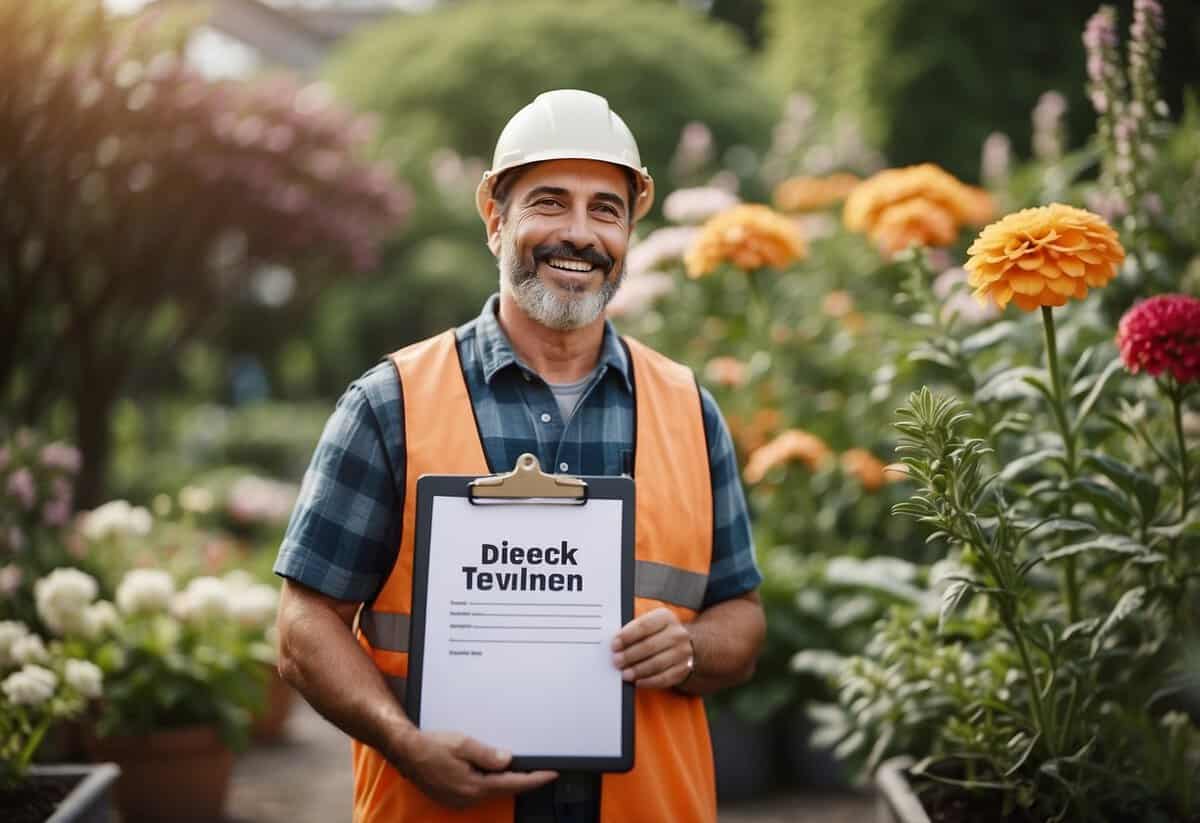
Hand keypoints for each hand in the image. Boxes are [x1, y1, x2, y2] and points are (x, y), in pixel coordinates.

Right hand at [393, 729, 556, 808]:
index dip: (535, 779)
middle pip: (504, 789)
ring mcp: (459, 800)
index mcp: (474, 786)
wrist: (404, 751)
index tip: (552, 773)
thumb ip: (488, 754)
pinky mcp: (453, 797)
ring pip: (491, 790)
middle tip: (541, 768)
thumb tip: (508, 760)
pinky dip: (489, 782)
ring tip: (519, 767)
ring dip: (505, 780)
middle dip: (523, 779)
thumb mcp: (463, 744)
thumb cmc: (430, 745)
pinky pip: (478, 791)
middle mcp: (468, 798)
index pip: (513, 783)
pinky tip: (491, 771)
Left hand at [611, 607, 693, 688]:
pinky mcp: (683, 669)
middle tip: (616, 661)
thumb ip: (633, 631)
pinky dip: (649, 681)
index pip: (644, 625)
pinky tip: (638, 681)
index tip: (614, 645)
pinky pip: (664, 678)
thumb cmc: (657, 634)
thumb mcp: (648, 625)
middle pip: (650, 645)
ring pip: (657, 663)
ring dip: (638, 670)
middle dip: (630, 655)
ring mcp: (682, 652)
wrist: (681, 645)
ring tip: (624, 674)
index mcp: (665, 617)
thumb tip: (616, 643)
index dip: (627, 636)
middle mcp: (677, 633)